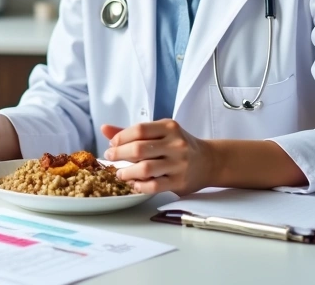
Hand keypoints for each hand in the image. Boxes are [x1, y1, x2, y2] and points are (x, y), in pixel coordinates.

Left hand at [101, 121, 217, 194]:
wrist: (209, 161)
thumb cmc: (179, 145)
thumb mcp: (161, 133)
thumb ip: (133, 132)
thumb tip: (104, 129)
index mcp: (169, 127)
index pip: (139, 130)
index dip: (121, 138)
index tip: (112, 144)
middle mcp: (176, 144)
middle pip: (139, 149)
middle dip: (119, 154)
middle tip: (110, 157)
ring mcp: (179, 163)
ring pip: (145, 169)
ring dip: (127, 172)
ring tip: (120, 173)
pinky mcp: (180, 181)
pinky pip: (154, 186)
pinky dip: (140, 186)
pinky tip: (134, 184)